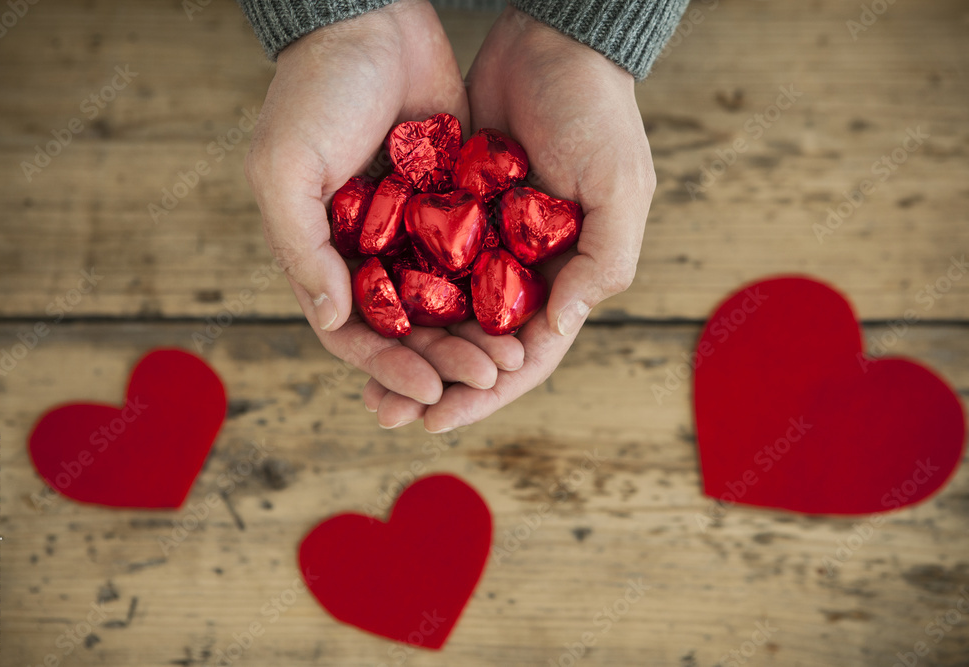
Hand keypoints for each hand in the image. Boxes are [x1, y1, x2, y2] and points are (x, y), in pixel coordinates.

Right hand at [244, 0, 523, 423]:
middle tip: (486, 379)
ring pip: (447, 302)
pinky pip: (473, 258)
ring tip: (510, 360)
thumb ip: (301, 248)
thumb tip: (331, 322)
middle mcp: (368, 252)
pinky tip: (524, 312)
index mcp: (323, 255)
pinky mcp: (450, 204)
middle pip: (409, 328)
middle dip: (445, 360)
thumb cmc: (313, 93)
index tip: (431, 392)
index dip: (391, 369)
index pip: (356, 333)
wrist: (370, 19)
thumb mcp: (283, 169)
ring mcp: (411, 230)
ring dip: (474, 336)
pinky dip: (493, 288)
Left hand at [364, 7, 656, 431]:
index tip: (437, 421)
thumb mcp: (619, 188)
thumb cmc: (598, 114)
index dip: (484, 394)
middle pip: (475, 346)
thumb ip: (602, 263)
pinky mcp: (451, 210)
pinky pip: (420, 262)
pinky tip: (360, 315)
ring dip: (408, 350)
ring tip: (363, 383)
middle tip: (384, 413)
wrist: (551, 42)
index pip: (525, 356)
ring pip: (442, 313)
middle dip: (433, 384)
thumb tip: (556, 333)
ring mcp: (485, 242)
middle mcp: (523, 270)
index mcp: (567, 277)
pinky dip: (396, 292)